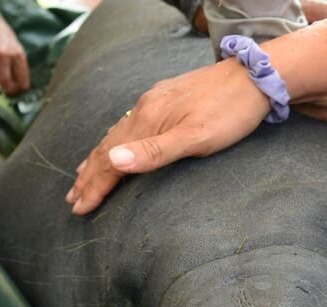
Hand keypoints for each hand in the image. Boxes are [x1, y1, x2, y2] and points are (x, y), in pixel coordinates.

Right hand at [66, 59, 269, 214]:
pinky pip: (128, 124)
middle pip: (107, 148)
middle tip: (72, 200)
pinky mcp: (165, 98)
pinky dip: (115, 141)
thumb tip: (113, 161)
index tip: (79, 209)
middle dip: (89, 177)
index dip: (95, 186)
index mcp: (148, 122)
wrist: (253, 76)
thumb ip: (154, 152)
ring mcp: (154, 102)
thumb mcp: (196, 137)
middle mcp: (144, 110)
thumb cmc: (231, 112)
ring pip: (116, 135)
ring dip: (97, 159)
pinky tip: (116, 144)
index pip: (111, 160)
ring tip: (82, 177)